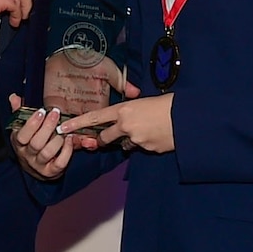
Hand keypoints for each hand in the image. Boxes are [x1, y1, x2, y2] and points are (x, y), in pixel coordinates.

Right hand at [8, 94, 75, 179]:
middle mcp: (28, 155)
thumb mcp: (21, 129)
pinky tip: (70, 139)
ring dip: (57, 139)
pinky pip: (60, 163)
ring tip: (63, 128)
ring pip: (48, 152)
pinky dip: (67, 151)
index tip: (41, 111)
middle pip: (36, 143)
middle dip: (47, 127)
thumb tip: (14, 97)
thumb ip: (19, 112)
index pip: (22, 135)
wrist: (34, 167)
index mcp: (19, 143)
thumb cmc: (29, 143)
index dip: (32, 124)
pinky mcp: (51, 172)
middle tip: (56, 113)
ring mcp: (39, 165)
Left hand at [57, 90, 174, 154]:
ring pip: (125, 144)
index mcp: (124, 109)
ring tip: (148, 129)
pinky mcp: (146, 149)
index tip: (64, 128)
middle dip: (106, 138)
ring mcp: (136, 139)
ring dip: (130, 140)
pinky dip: (145, 143)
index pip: (95, 117)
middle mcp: (126, 125)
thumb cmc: (168, 104)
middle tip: (115, 133)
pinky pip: (140, 148)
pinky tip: (157, 135)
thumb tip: (125, 118)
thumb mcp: (145, 102)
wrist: (188, 117)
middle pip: (106, 137)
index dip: (78, 123)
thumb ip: (131, 110)